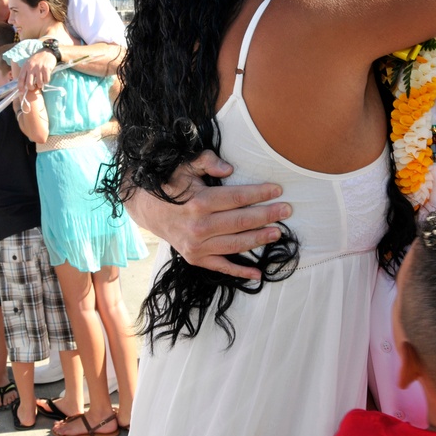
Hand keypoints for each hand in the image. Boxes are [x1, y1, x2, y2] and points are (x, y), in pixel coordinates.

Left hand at [18, 50, 57, 92]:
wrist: (47, 52)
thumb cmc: (37, 59)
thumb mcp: (28, 64)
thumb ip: (26, 72)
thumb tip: (23, 84)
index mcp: (25, 67)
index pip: (21, 78)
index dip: (20, 86)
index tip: (21, 92)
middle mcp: (31, 68)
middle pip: (29, 83)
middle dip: (31, 88)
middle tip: (33, 87)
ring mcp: (39, 68)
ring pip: (39, 83)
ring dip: (40, 85)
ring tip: (41, 82)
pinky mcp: (46, 69)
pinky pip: (46, 80)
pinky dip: (46, 81)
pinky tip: (45, 78)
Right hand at [125, 150, 291, 279]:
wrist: (148, 210)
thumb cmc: (171, 185)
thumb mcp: (186, 166)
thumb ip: (208, 162)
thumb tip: (230, 169)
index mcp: (199, 202)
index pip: (238, 198)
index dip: (260, 194)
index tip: (278, 190)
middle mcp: (199, 226)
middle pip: (241, 221)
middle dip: (267, 215)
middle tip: (287, 210)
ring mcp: (198, 246)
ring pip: (236, 244)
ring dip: (259, 239)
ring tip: (278, 232)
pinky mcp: (196, 258)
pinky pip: (222, 267)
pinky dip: (240, 272)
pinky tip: (259, 273)